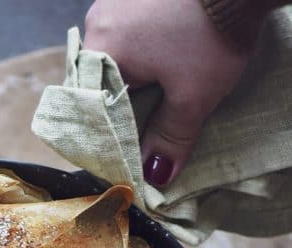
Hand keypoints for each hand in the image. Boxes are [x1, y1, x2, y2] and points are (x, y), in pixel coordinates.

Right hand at [83, 0, 251, 185]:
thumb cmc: (212, 35)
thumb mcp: (192, 98)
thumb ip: (169, 139)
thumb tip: (153, 175)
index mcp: (101, 49)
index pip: (91, 106)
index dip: (110, 131)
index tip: (128, 150)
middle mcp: (99, 20)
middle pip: (103, 79)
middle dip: (124, 102)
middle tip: (149, 123)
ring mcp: (117, 0)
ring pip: (117, 53)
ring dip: (136, 73)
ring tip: (163, 86)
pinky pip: (131, 30)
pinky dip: (145, 48)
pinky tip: (168, 54)